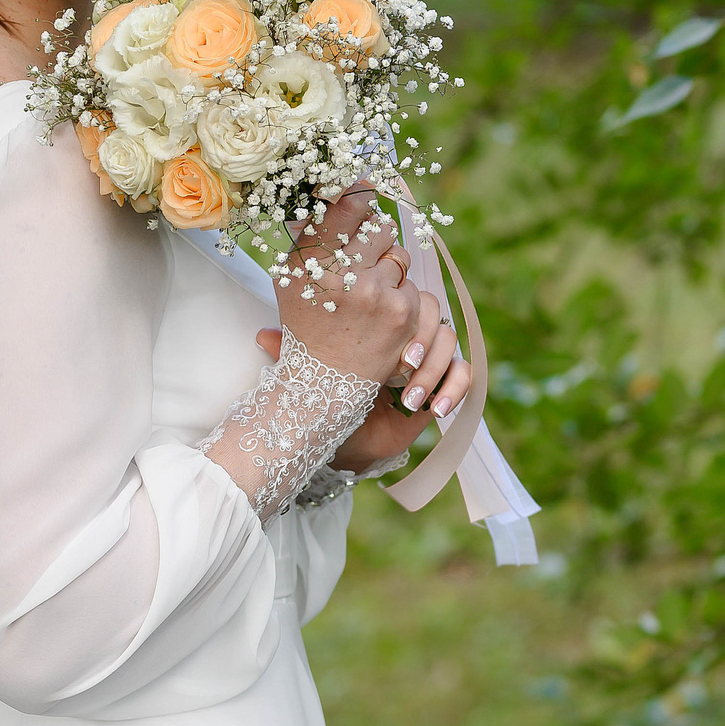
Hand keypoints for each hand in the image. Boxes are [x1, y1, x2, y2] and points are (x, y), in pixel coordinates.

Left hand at [256, 295, 468, 474]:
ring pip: (449, 341)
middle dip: (419, 341)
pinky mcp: (445, 380)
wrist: (345, 434)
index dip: (396, 308)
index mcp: (376, 318)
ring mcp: (428, 353)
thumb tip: (260, 335)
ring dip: (432, 370)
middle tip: (401, 366)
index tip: (379, 337)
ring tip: (409, 397)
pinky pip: (464, 374)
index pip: (401, 291)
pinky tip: (436, 409)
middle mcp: (405, 330)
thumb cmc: (328, 394)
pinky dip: (454, 388)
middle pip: (431, 312)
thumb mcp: (310, 371)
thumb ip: (292, 351)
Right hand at [269, 181, 423, 385]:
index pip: (348, 206)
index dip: (360, 194)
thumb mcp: (294, 278)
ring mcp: (378, 293)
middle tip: (363, 258)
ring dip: (388, 270)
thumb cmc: (308, 324)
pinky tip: (379, 315)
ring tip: (368, 295)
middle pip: (381, 226)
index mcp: (313, 262)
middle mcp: (346, 274)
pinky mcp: (403, 312)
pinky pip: (410, 285)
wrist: (326, 380)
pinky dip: (398, 297)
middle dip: (375, 239)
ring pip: (399, 256)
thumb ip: (314, 236)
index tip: (363, 190)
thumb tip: (338, 190)